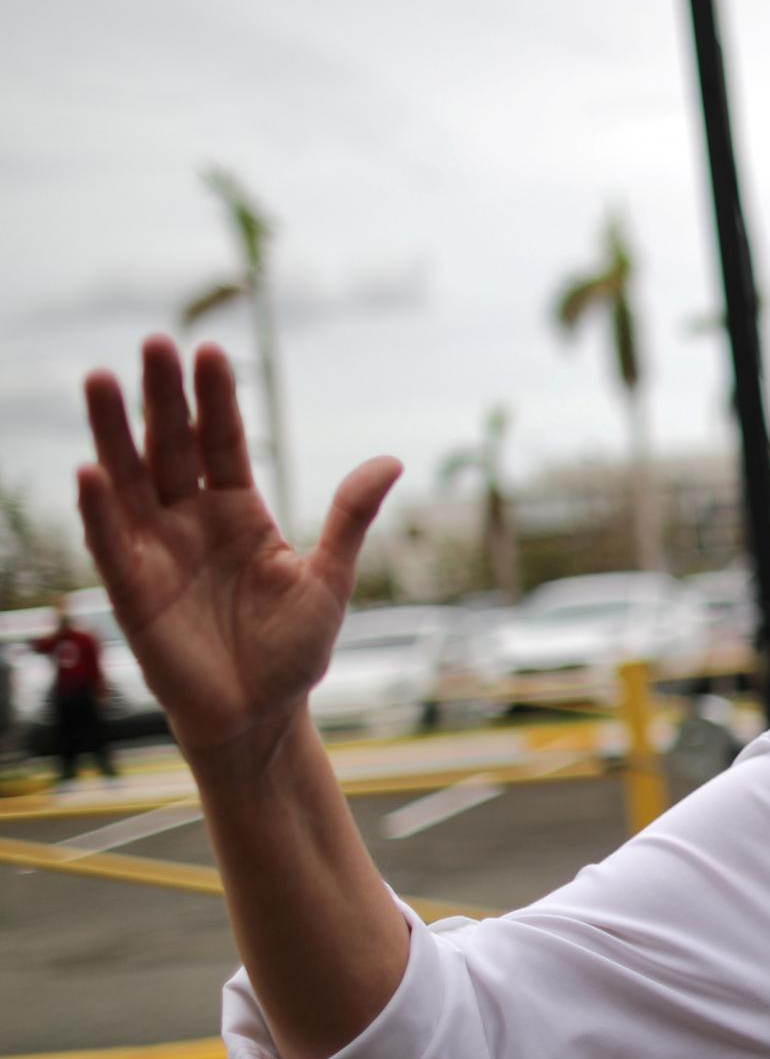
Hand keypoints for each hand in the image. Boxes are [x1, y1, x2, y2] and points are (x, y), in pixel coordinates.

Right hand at [75, 338, 399, 762]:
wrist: (261, 717)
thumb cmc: (293, 650)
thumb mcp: (330, 579)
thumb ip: (351, 518)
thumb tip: (390, 460)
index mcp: (240, 513)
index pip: (223, 442)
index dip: (216, 399)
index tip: (210, 349)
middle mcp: (192, 521)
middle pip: (172, 447)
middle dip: (163, 397)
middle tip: (154, 342)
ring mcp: (159, 552)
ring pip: (130, 480)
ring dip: (114, 433)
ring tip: (102, 379)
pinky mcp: (134, 591)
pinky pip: (112, 543)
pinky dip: (99, 509)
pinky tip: (90, 469)